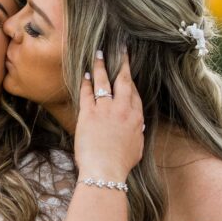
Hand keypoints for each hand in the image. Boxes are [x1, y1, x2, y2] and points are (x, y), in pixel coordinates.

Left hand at [74, 49, 143, 176]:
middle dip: (123, 62)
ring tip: (98, 53)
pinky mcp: (88, 114)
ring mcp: (105, 110)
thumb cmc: (120, 164)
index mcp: (136, 118)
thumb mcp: (137, 148)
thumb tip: (136, 126)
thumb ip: (136, 133)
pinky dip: (85, 82)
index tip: (126, 71)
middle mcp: (122, 109)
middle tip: (120, 49)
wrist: (105, 171)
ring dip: (100, 66)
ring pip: (104, 81)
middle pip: (123, 80)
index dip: (130, 80)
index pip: (134, 93)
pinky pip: (87, 92)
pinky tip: (84, 74)